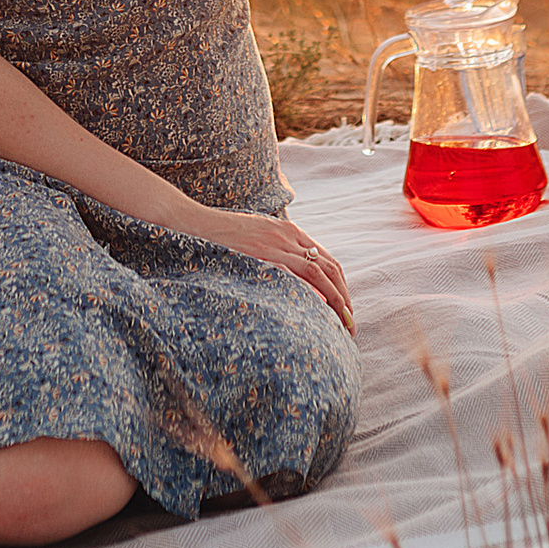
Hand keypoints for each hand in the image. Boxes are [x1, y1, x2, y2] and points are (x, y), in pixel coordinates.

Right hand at [167, 199, 354, 333]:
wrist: (197, 223)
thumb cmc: (221, 235)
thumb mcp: (254, 238)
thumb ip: (273, 253)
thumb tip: (287, 279)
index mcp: (289, 231)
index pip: (326, 260)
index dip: (340, 285)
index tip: (344, 308)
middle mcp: (290, 236)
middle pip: (331, 267)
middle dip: (345, 297)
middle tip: (351, 322)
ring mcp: (279, 245)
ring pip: (322, 273)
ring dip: (338, 300)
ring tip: (345, 324)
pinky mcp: (268, 255)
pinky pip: (301, 276)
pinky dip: (317, 294)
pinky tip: (323, 313)